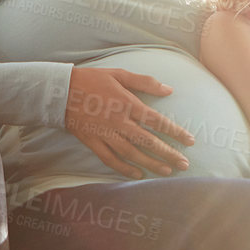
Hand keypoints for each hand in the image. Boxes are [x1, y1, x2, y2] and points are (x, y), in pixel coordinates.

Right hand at [65, 67, 194, 178]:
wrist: (59, 91)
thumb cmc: (92, 79)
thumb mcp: (119, 74)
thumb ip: (145, 82)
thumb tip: (169, 90)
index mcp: (128, 104)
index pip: (158, 121)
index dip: (176, 132)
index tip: (190, 141)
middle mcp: (118, 121)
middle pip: (148, 141)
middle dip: (168, 153)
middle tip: (184, 164)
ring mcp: (105, 134)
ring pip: (132, 153)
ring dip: (151, 164)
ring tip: (167, 171)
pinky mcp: (92, 142)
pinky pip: (110, 159)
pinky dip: (124, 169)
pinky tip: (138, 174)